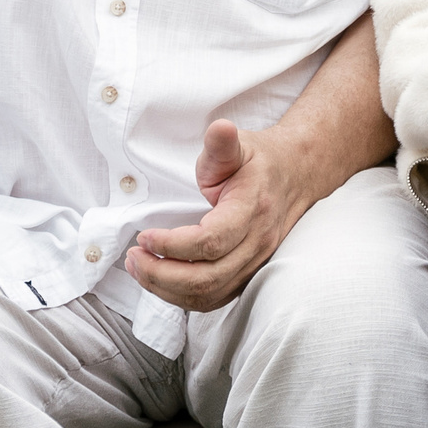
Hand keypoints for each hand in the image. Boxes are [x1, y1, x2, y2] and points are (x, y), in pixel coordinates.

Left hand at [127, 120, 320, 312]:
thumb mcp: (241, 145)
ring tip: (139, 267)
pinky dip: (181, 296)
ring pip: (208, 295)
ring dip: (166, 288)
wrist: (295, 176)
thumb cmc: (260, 161)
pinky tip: (159, 279)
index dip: (173, 245)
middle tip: (133, 256)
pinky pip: (213, 299)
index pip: (211, 241)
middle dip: (161, 273)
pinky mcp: (247, 275)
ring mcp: (255, 264)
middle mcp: (257, 243)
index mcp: (253, 210)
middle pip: (206, 278)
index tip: (144, 235)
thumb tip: (220, 128)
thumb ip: (222, 144)